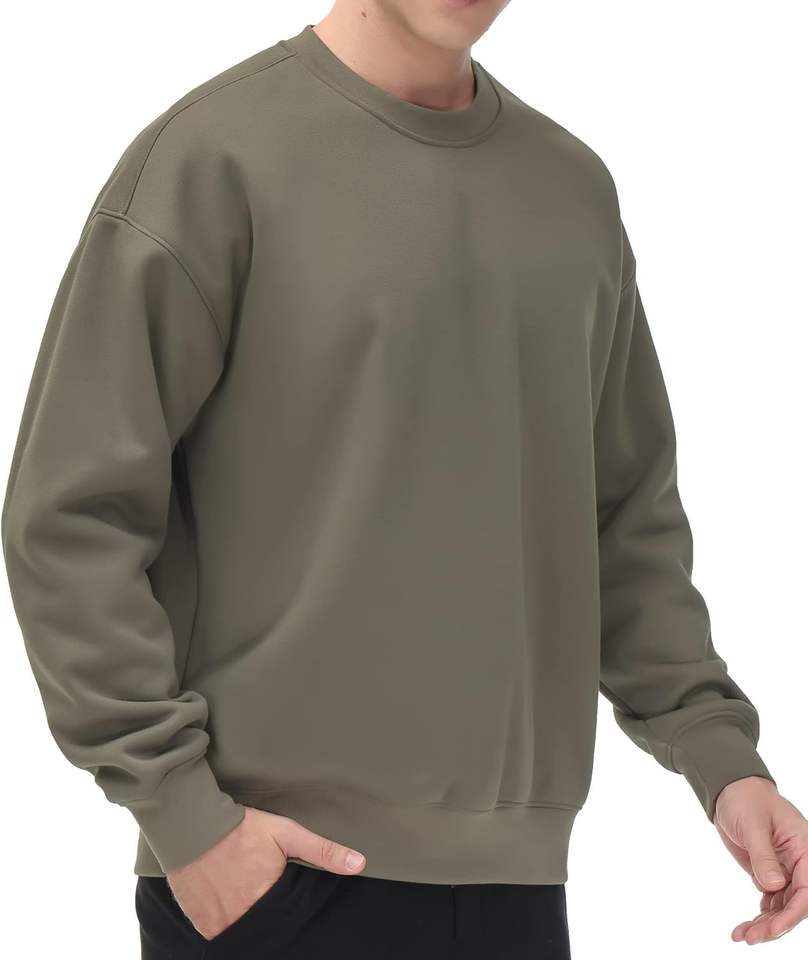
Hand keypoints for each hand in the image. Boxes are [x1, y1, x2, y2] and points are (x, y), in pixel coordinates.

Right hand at [166, 806, 365, 939]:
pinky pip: (218, 931)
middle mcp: (244, 916)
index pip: (289, 916)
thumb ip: (322, 850)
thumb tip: (359, 863)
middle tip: (259, 886)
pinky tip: (226, 897)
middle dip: (266, 909)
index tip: (279, 888)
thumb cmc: (242, 828)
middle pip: (266, 924)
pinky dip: (225, 919)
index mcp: (269, 897)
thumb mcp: (286, 833)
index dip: (286, 903)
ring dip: (245, 915)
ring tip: (242, 889)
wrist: (192, 825)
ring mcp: (220, 924)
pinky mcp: (201, 923)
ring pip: (242, 930)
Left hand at [713, 775, 807, 944]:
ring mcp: (785, 872)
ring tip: (742, 936)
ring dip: (765, 925)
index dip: (793, 913)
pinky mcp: (769, 875)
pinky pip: (770, 903)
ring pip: (782, 908)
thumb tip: (774, 887)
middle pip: (796, 904)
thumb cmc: (746, 799)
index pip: (807, 890)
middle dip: (776, 924)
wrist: (730, 790)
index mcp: (805, 850)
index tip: (773, 927)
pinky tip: (743, 928)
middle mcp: (800, 865)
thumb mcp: (753, 824)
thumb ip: (764, 855)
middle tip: (751, 937)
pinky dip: (759, 917)